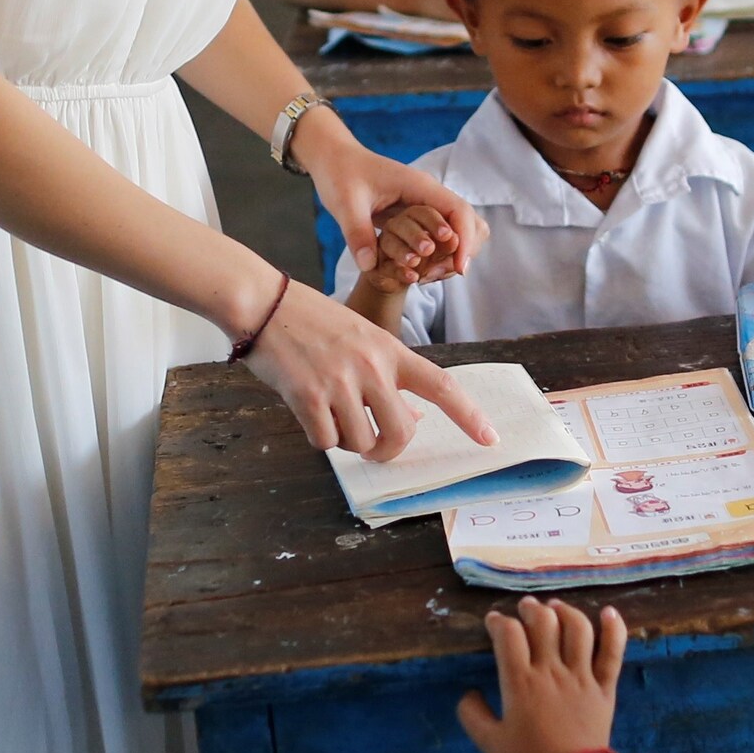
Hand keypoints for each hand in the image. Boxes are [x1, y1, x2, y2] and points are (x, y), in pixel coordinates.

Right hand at [243, 280, 493, 460]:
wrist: (264, 303)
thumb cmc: (312, 321)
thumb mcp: (361, 338)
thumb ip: (387, 375)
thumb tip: (411, 418)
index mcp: (390, 350)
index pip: (441, 384)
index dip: (469, 415)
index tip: (489, 438)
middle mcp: (371, 366)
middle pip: (402, 432)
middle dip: (389, 450)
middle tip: (374, 447)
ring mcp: (340, 382)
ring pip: (361, 442)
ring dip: (347, 441)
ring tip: (331, 414)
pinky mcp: (307, 396)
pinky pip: (326, 442)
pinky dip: (319, 437)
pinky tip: (309, 412)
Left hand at [292, 108, 489, 298]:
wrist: (334, 159)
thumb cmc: (340, 175)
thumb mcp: (344, 203)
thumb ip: (357, 233)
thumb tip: (370, 266)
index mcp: (420, 186)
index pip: (459, 211)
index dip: (465, 241)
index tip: (459, 269)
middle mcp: (430, 195)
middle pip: (470, 222)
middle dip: (462, 252)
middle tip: (435, 276)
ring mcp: (426, 205)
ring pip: (459, 230)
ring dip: (452, 255)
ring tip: (427, 276)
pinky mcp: (418, 215)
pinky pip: (441, 236)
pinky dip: (439, 255)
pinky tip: (419, 270)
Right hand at [455, 599, 628, 752]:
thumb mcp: (490, 743)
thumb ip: (472, 715)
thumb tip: (468, 693)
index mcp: (521, 682)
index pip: (509, 635)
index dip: (499, 622)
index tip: (494, 622)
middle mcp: (551, 670)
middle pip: (543, 623)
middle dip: (530, 609)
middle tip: (525, 609)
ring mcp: (582, 675)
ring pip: (577, 629)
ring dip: (565, 611)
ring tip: (555, 608)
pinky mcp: (605, 685)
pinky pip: (612, 651)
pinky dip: (614, 629)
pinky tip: (608, 613)